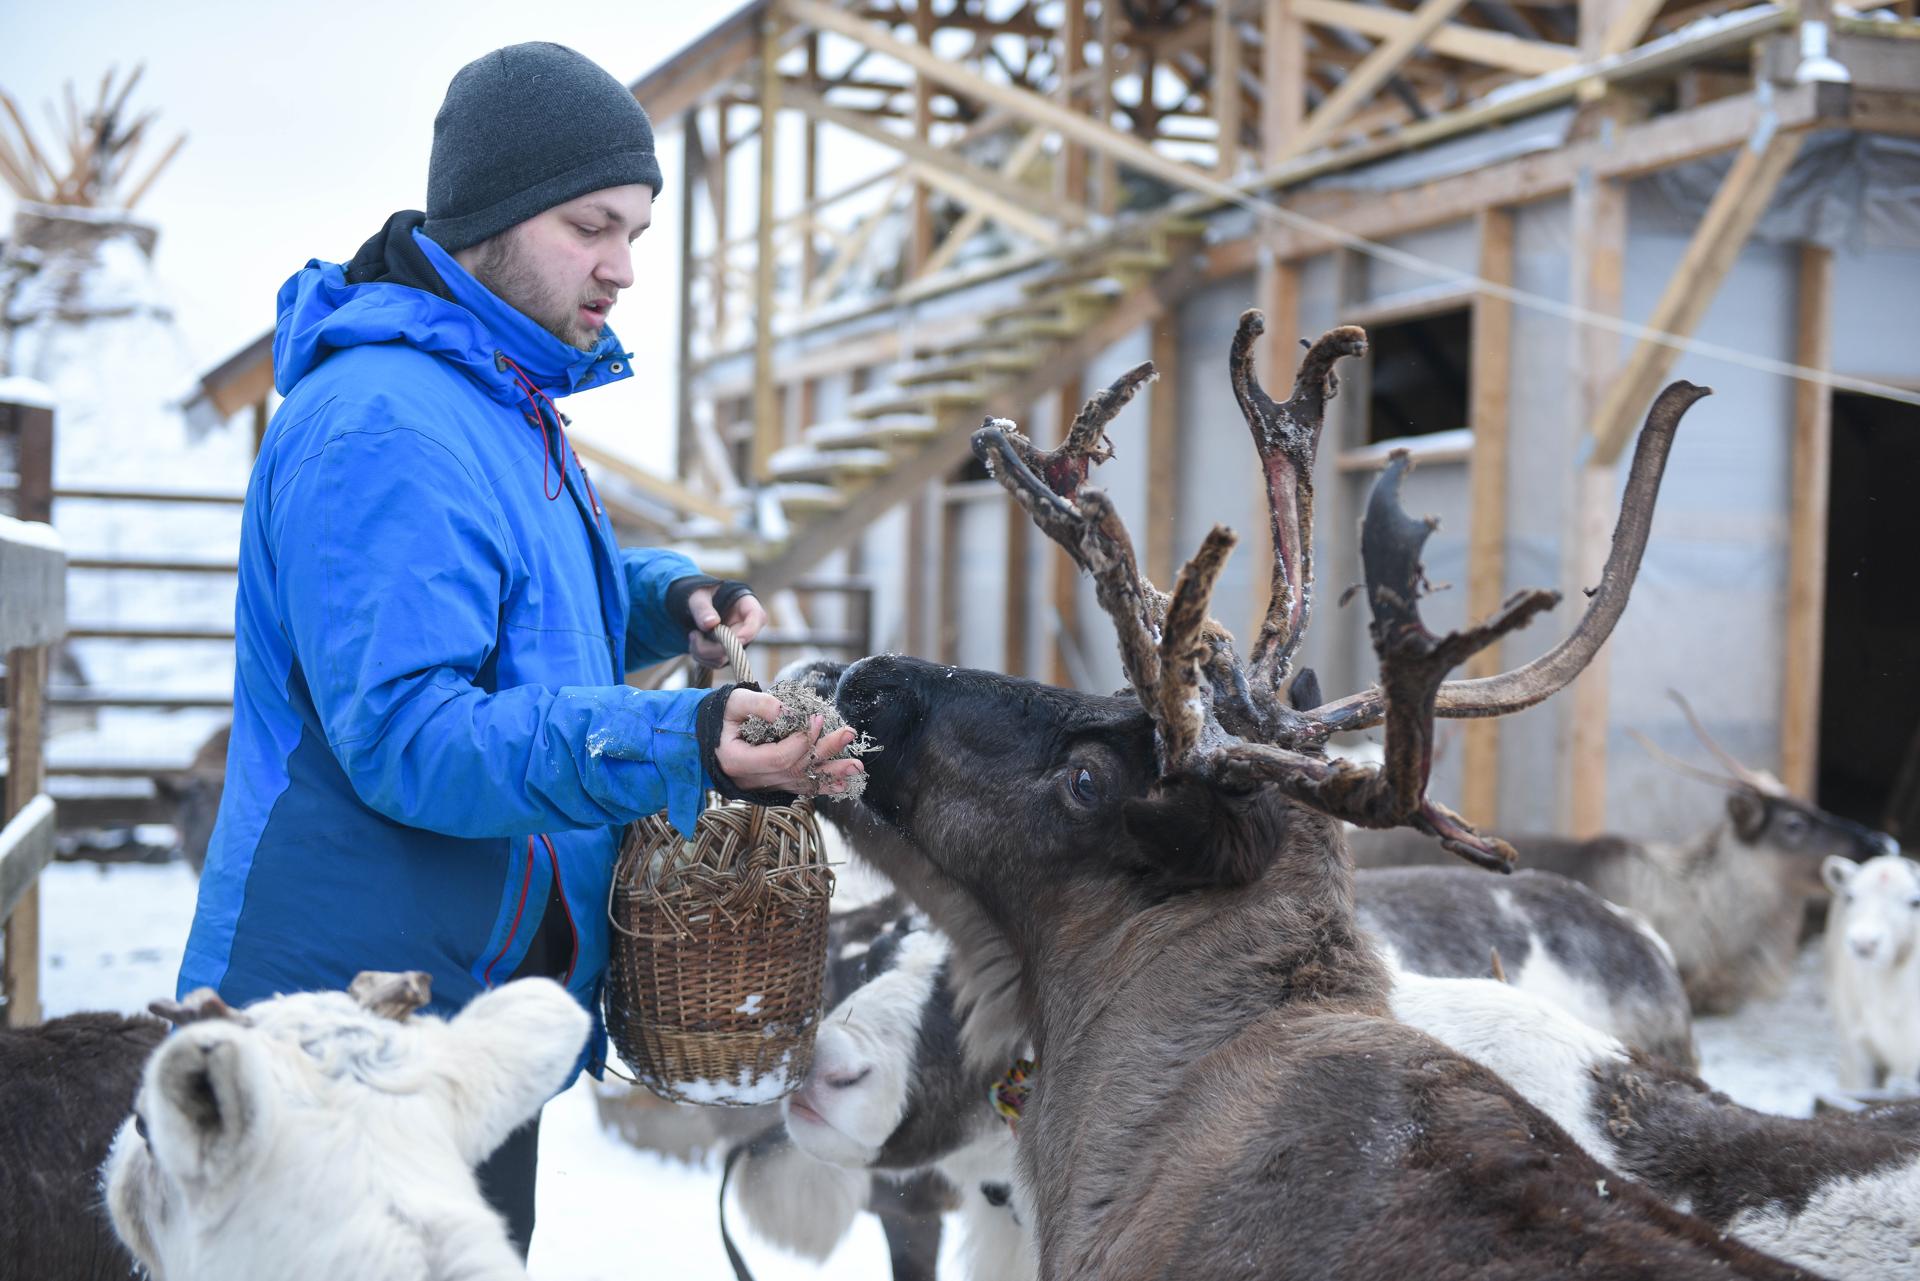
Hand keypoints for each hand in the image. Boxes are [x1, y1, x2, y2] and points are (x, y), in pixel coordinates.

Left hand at [688, 587, 767, 668]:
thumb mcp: (699, 596)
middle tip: (693, 635)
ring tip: (693, 635)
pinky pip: (716, 662)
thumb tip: (710, 623)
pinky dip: (701, 656)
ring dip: (702, 652)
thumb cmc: (704, 594)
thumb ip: (703, 608)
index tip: (724, 639)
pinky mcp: (730, 653)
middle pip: (737, 645)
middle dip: (710, 646)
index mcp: (749, 606)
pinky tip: (696, 642)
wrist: (701, 603)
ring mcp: (740, 642)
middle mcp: (749, 627)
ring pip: (724, 658)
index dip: (744, 633)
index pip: (757, 620)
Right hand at [714, 689, 863, 797]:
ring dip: (831, 774)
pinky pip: (799, 788)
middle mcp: (751, 780)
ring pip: (801, 783)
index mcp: (738, 761)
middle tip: (848, 734)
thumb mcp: (733, 702)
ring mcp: (762, 786)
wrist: (707, 737)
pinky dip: (822, 785)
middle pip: (795, 769)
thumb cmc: (720, 715)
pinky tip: (843, 784)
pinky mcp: (771, 785)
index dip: (802, 740)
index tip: (817, 719)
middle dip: (825, 751)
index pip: (779, 758)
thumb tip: (790, 713)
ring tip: (856, 766)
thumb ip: (759, 704)